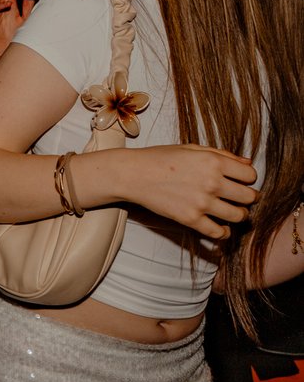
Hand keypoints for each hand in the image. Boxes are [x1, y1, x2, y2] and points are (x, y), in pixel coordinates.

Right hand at [122, 144, 257, 239]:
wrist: (132, 174)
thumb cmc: (160, 158)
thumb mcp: (191, 148)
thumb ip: (221, 154)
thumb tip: (247, 163)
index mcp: (213, 162)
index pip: (250, 175)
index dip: (247, 178)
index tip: (240, 180)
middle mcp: (211, 182)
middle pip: (249, 197)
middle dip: (247, 197)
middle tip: (238, 197)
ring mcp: (201, 202)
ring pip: (239, 216)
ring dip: (239, 214)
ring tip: (231, 211)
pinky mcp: (190, 219)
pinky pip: (218, 232)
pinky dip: (224, 232)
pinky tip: (221, 226)